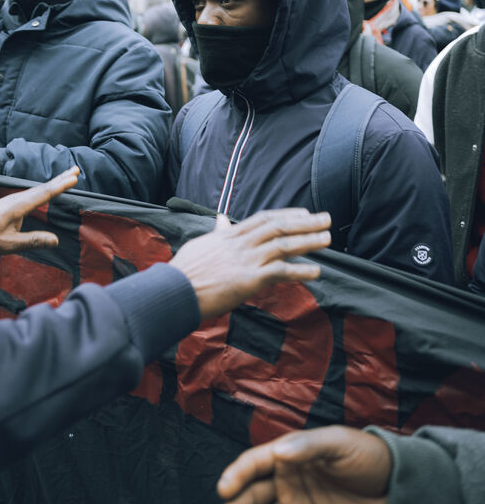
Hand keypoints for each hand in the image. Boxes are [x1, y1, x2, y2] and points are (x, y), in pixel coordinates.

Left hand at [0, 167, 78, 255]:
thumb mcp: (9, 245)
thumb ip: (33, 241)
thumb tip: (56, 240)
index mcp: (18, 206)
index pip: (44, 194)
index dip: (61, 186)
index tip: (74, 178)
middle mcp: (17, 199)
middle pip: (43, 187)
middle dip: (61, 178)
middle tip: (77, 169)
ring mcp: (12, 200)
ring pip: (38, 189)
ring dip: (54, 182)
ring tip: (68, 177)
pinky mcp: (10, 203)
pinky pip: (32, 193)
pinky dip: (44, 189)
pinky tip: (47, 191)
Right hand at [170, 209, 330, 319]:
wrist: (175, 290)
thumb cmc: (185, 272)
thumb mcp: (202, 244)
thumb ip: (217, 233)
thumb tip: (221, 219)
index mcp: (230, 235)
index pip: (263, 218)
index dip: (286, 214)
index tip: (304, 212)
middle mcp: (241, 243)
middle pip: (278, 226)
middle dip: (305, 222)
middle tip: (326, 218)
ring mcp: (246, 260)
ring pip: (283, 245)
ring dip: (309, 241)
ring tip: (327, 238)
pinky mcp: (249, 279)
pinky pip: (281, 272)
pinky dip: (300, 271)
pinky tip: (316, 271)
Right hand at [216, 426, 391, 503]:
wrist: (395, 486)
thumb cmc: (365, 454)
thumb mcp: (338, 443)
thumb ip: (308, 447)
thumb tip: (277, 454)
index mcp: (288, 455)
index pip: (255, 463)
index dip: (237, 474)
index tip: (224, 489)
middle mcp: (285, 481)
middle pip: (253, 495)